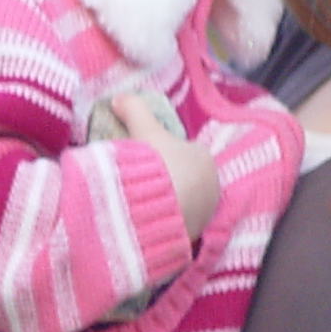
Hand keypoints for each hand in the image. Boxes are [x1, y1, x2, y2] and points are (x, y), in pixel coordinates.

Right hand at [113, 91, 218, 239]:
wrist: (156, 210)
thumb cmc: (156, 164)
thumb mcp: (144, 131)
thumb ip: (134, 109)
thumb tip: (118, 97)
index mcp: (204, 158)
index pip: (187, 152)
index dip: (167, 155)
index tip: (148, 160)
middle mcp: (212, 185)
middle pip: (189, 179)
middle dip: (171, 180)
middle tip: (143, 182)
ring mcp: (205, 213)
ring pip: (186, 203)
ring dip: (170, 203)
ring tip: (143, 203)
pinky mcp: (194, 234)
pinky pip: (179, 224)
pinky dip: (166, 222)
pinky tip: (148, 221)